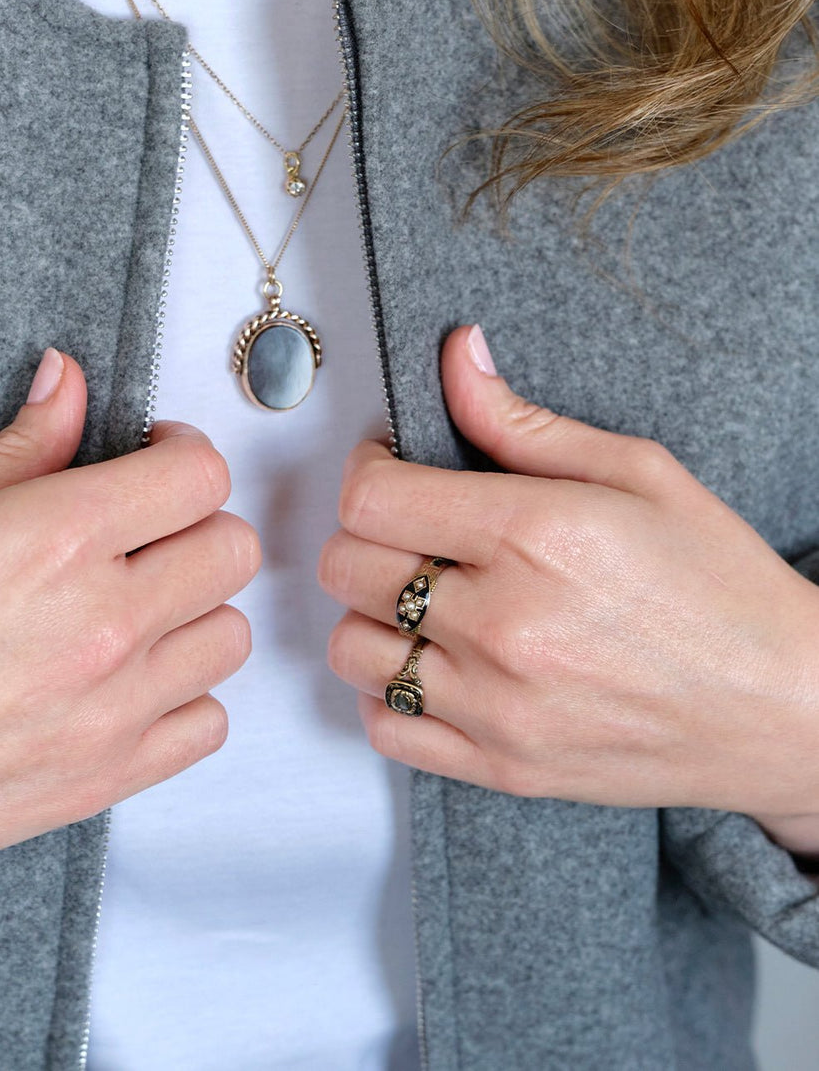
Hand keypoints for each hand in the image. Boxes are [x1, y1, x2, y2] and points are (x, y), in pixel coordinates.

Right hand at [0, 349, 258, 868]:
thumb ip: (20, 450)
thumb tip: (68, 382)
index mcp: (55, 541)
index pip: (199, 476)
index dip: (185, 454)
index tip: (159, 459)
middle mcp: (103, 622)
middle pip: (234, 549)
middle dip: (201, 527)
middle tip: (157, 532)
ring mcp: (116, 705)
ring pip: (233, 634)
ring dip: (199, 612)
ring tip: (147, 609)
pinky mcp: (113, 773)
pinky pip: (210, 723)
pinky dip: (187, 699)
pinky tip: (140, 682)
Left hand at [319, 325, 818, 837]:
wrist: (783, 707)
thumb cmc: (721, 587)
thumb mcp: (638, 473)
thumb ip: (524, 421)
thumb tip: (457, 357)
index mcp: (537, 535)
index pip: (372, 499)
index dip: (366, 470)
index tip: (389, 467)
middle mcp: (505, 625)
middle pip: (346, 568)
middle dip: (363, 533)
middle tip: (408, 527)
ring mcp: (498, 706)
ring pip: (350, 647)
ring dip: (369, 611)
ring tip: (420, 596)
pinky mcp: (501, 766)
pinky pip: (384, 726)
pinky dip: (386, 690)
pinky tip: (429, 662)